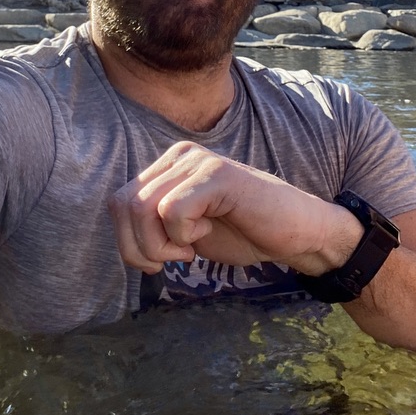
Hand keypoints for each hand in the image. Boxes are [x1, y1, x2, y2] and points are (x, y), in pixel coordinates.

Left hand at [109, 141, 356, 274]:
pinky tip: (206, 234)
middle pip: (123, 205)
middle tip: (175, 258)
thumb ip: (153, 225)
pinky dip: (182, 235)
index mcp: (168, 167)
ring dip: (161, 244)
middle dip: (141, 248)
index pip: (118, 202)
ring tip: (190, 248)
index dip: (129, 242)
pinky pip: (172, 209)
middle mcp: (179, 156)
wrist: (297, 233)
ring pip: (142, 207)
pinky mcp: (217, 175)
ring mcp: (198, 162)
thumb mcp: (185, 231)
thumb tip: (122, 239)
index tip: (161, 258)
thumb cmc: (244, 233)